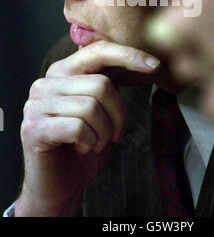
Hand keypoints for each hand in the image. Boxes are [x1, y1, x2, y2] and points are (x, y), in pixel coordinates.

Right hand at [15, 40, 159, 215]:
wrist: (59, 187)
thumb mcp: (102, 109)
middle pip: (101, 85)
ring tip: (95, 143)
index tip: (155, 66)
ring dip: (103, 132)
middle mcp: (45, 83)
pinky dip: (89, 142)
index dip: (128, 55)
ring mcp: (35, 105)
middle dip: (118, 114)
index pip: (98, 51)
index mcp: (63, 72)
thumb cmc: (84, 145)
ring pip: (91, 107)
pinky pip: (77, 128)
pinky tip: (82, 148)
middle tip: (114, 135)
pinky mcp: (33, 129)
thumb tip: (145, 61)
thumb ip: (110, 84)